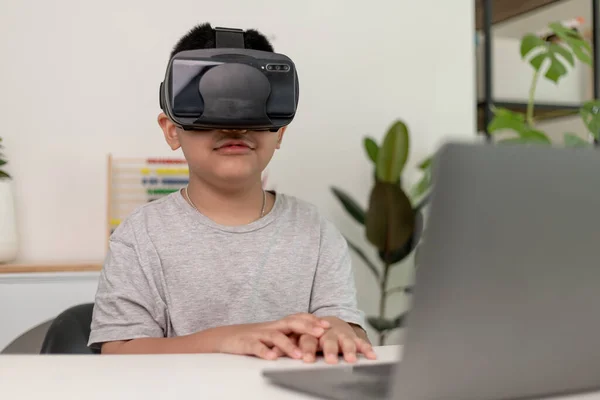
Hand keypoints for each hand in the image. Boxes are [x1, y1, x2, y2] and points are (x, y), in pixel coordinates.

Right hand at [214, 313, 330, 359]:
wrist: (224, 337)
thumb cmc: (252, 338)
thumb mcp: (272, 336)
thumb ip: (289, 338)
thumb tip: (311, 345)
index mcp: (278, 325)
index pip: (298, 318)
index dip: (313, 320)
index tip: (328, 325)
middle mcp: (270, 327)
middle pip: (290, 322)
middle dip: (307, 327)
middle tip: (321, 333)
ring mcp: (258, 334)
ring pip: (275, 336)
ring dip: (288, 345)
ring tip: (300, 355)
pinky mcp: (246, 343)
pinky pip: (255, 347)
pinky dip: (264, 352)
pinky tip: (272, 358)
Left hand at [277, 318, 376, 363]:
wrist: (328, 323)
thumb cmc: (311, 335)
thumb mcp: (298, 338)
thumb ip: (288, 346)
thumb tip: (270, 353)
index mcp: (311, 333)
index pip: (308, 339)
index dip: (307, 349)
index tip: (306, 359)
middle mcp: (327, 333)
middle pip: (328, 340)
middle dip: (330, 350)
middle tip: (331, 360)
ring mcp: (341, 334)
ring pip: (346, 341)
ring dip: (349, 350)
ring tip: (352, 359)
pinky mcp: (353, 337)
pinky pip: (361, 342)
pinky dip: (366, 348)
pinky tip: (372, 356)